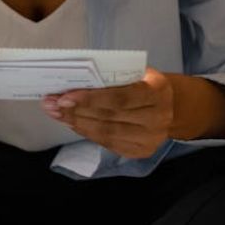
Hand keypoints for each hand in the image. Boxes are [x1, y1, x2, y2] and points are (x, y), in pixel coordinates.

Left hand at [41, 67, 174, 158]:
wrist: (173, 107)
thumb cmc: (147, 84)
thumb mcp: (138, 73)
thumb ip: (113, 78)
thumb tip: (75, 83)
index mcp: (157, 92)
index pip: (119, 98)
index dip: (90, 99)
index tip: (64, 97)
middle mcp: (157, 118)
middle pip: (109, 117)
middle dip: (76, 111)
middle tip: (51, 104)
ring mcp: (150, 139)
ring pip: (106, 133)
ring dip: (77, 123)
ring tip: (56, 114)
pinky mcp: (140, 152)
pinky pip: (108, 143)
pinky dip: (87, 133)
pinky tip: (73, 123)